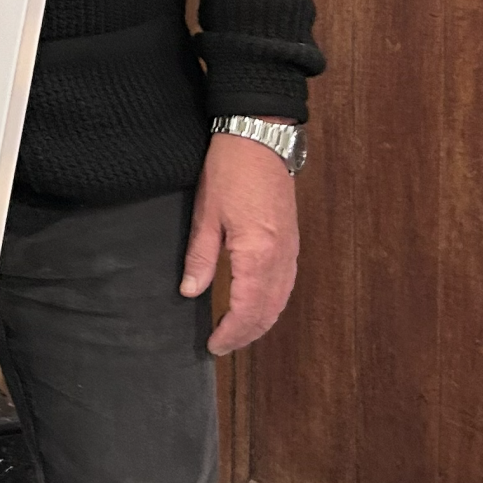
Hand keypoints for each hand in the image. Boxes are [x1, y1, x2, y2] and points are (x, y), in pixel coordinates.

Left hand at [181, 128, 300, 355]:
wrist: (259, 137)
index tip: (214, 346)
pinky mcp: (292, 240)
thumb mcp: (206, 214)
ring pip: (281, 300)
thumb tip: (190, 291)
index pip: (247, 310)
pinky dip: (272, 303)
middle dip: (246, 334)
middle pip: (268, 311)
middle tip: (223, 346)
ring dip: (261, 322)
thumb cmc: (230, 171)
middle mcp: (281, 257)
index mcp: (257, 253)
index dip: (231, 333)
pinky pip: (286, 284)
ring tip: (238, 333)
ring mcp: (291, 249)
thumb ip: (200, 257)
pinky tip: (258, 307)